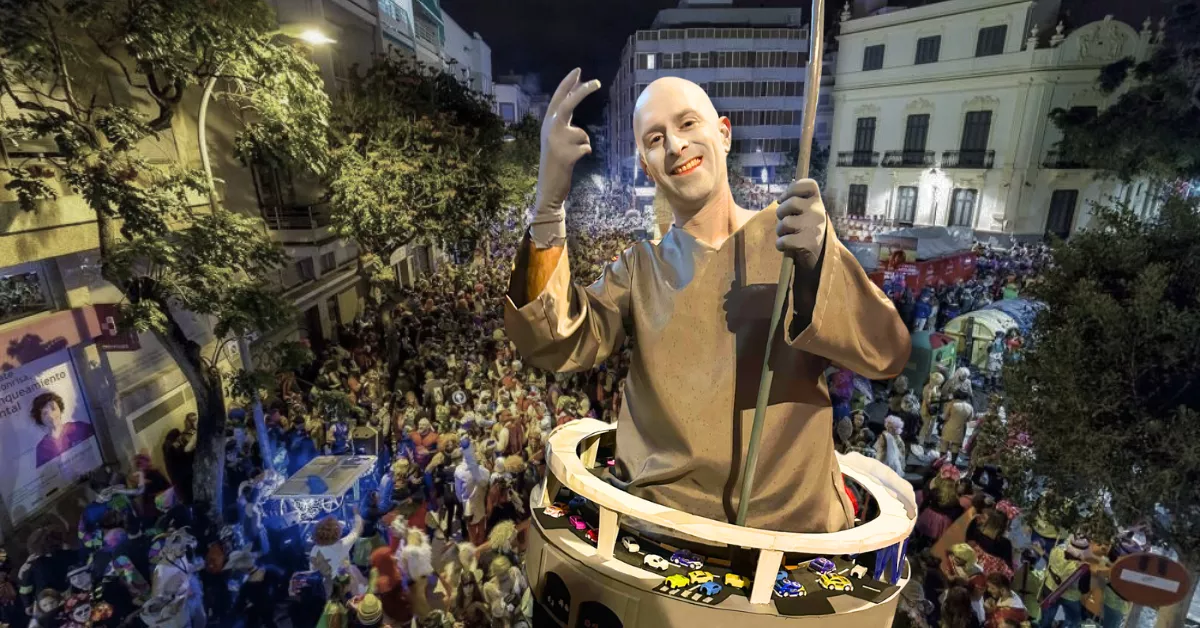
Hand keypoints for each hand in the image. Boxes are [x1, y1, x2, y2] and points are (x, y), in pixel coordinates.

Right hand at [535, 69, 601, 215]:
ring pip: (582, 134)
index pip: (558, 98)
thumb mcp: (554, 138)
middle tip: (597, 82)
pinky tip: (573, 161)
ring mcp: (556, 142)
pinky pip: (586, 148)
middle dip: (583, 91)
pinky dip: (584, 153)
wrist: (548, 187)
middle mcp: (549, 129)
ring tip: (570, 155)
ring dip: (582, 144)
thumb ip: (563, 122)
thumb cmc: (555, 162)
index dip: (567, 84)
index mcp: (547, 123)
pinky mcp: (566, 155)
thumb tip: (574, 100)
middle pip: (568, 104)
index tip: (578, 70)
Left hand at [775, 179, 827, 269]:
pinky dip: (781, 245)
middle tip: (784, 221)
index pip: (808, 184)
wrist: (818, 256)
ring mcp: (814, 227)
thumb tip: (780, 199)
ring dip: (780, 230)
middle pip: (790, 203)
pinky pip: (784, 240)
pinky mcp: (808, 243)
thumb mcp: (806, 212)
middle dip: (781, 212)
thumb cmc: (806, 230)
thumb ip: (797, 202)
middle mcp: (818, 212)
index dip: (792, 189)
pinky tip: (786, 246)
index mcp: (817, 201)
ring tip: (787, 234)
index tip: (783, 199)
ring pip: (785, 222)